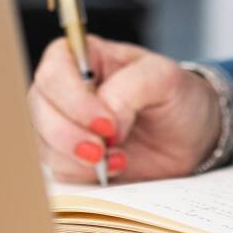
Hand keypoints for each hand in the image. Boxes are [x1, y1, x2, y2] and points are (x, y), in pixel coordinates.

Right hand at [29, 35, 218, 183]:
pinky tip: (117, 166)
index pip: (54, 72)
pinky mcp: (70, 157)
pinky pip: (59, 170)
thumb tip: (104, 120)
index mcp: (83, 58)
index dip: (73, 100)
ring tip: (120, 159)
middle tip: (104, 150)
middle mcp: (65, 89)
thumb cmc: (176, 96)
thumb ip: (131, 88)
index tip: (107, 123)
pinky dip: (86, 174)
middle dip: (69, 135)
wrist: (192, 136)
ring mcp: (64, 124)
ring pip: (44, 144)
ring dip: (79, 159)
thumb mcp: (165, 78)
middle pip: (39, 110)